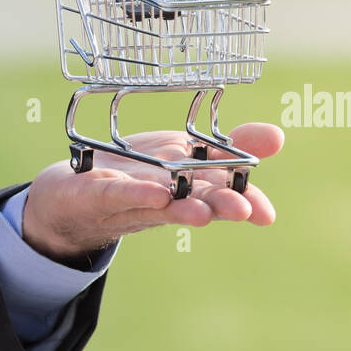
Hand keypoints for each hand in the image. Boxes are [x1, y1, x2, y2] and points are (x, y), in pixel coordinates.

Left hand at [20, 123, 283, 266]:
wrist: (72, 194)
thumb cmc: (138, 174)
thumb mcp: (187, 151)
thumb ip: (230, 144)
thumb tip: (278, 136)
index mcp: (192, 184)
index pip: (225, 192)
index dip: (247, 202)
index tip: (266, 214)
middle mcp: (168, 196)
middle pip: (198, 201)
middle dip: (220, 206)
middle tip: (244, 211)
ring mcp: (133, 198)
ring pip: (164, 204)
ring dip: (185, 209)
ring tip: (204, 214)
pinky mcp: (99, 194)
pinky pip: (121, 194)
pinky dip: (139, 194)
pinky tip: (157, 195)